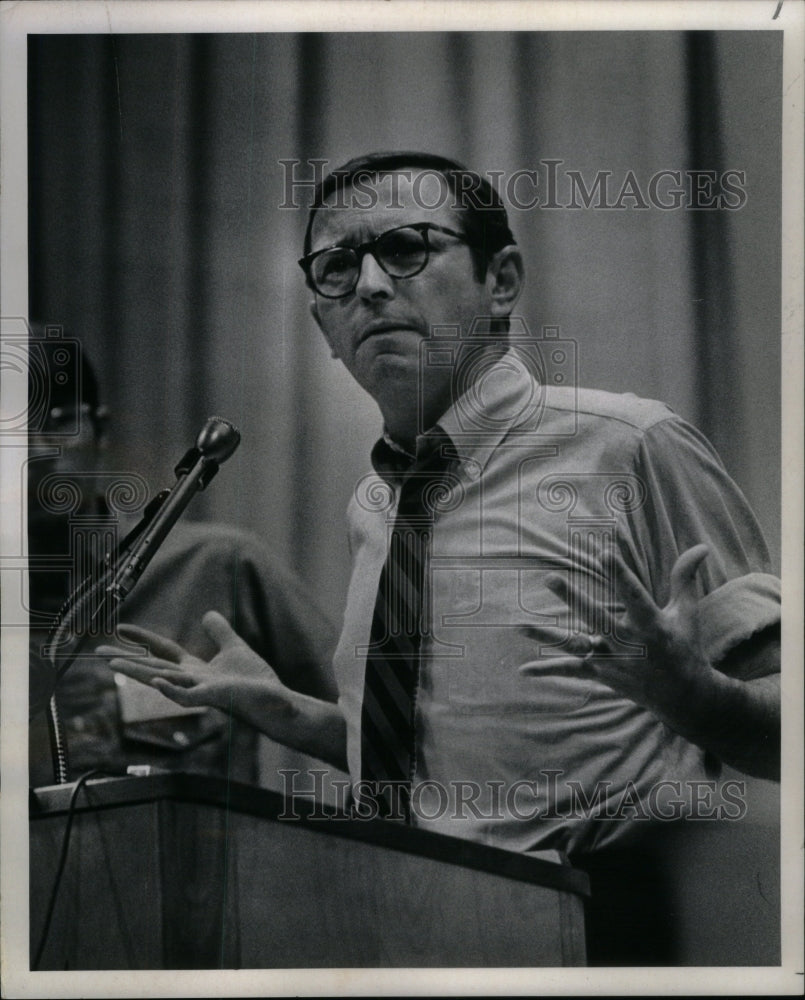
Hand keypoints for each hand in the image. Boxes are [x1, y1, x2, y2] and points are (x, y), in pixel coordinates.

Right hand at [97, 610, 288, 714]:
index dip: (142, 639)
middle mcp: (192, 681)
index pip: (163, 651)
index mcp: (195, 670)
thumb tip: (207, 614)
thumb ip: (220, 632)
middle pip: (154, 667)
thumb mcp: (234, 648)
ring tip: (114, 664)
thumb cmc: (254, 681)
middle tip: (99, 653)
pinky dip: (171, 689)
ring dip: (139, 673)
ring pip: (163, 681)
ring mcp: (201, 691)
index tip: (121, 627)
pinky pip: (187, 697)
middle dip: (127, 661)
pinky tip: (158, 680)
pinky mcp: (214, 699)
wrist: (275, 701)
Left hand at [522, 543, 714, 723]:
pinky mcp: (602, 675)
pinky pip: (572, 671)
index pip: (632, 594)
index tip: (603, 552)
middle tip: (550, 579)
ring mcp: (612, 661)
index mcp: (651, 624)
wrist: (685, 697)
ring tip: (520, 625)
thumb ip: (685, 577)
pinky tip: (523, 670)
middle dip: (573, 599)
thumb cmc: (685, 647)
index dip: (619, 573)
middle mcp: (629, 643)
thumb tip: (700, 546)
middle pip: (596, 618)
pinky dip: (548, 671)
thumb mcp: (686, 612)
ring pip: (575, 645)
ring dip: (547, 636)